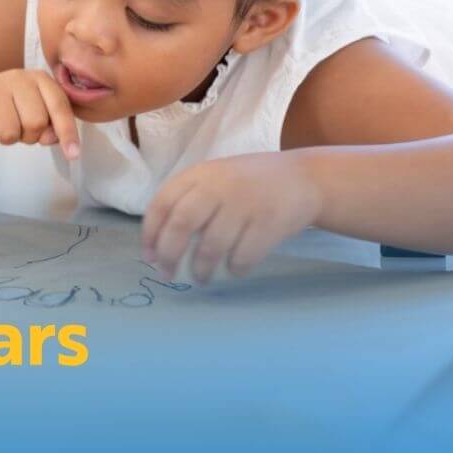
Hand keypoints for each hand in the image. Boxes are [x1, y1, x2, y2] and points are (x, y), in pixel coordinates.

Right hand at [0, 69, 80, 157]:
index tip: (73, 154)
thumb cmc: (11, 109)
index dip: (67, 132)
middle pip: (35, 122)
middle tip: (19, 128)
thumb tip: (51, 138)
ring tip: (0, 126)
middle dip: (29, 135)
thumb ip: (52, 125)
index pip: (59, 106)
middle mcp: (18, 77)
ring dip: (5, 139)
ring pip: (8, 132)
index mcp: (40, 79)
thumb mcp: (37, 113)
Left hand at [141, 152, 323, 281]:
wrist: (304, 177)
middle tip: (166, 275)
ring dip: (201, 268)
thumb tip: (158, 244)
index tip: (149, 257)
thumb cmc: (249, 183)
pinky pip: (243, 255)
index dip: (151, 233)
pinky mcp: (270, 223)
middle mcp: (219, 186)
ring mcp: (245, 203)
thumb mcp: (215, 178)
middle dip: (169, 254)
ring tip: (200, 278)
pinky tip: (234, 269)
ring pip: (212, 245)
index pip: (162, 203)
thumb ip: (189, 200)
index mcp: (199, 174)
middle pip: (182, 224)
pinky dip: (235, 268)